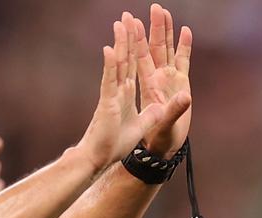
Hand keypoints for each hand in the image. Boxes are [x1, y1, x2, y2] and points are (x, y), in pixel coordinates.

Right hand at [77, 16, 190, 169]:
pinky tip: (111, 50)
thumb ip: (151, 115)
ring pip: (118, 63)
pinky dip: (110, 66)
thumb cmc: (116, 144)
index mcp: (129, 92)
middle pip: (127, 57)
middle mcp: (120, 88)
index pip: (137, 64)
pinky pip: (109, 81)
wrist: (101, 158)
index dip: (140, 47)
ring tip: (121, 23)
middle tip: (128, 15)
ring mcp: (112, 93)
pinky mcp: (106, 102)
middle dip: (130, 36)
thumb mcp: (143, 126)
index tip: (140, 29)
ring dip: (120, 43)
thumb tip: (160, 108)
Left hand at [125, 3, 192, 156]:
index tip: (130, 21)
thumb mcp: (162, 125)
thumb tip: (185, 97)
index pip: (140, 57)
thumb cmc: (157, 138)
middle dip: (151, 28)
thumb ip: (172, 111)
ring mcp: (168, 79)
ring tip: (163, 11)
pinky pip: (182, 60)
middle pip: (152, 48)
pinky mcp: (180, 83)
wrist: (164, 146)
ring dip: (164, 31)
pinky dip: (183, 46)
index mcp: (148, 85)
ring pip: (165, 50)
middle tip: (152, 8)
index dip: (135, 39)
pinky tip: (185, 31)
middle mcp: (157, 78)